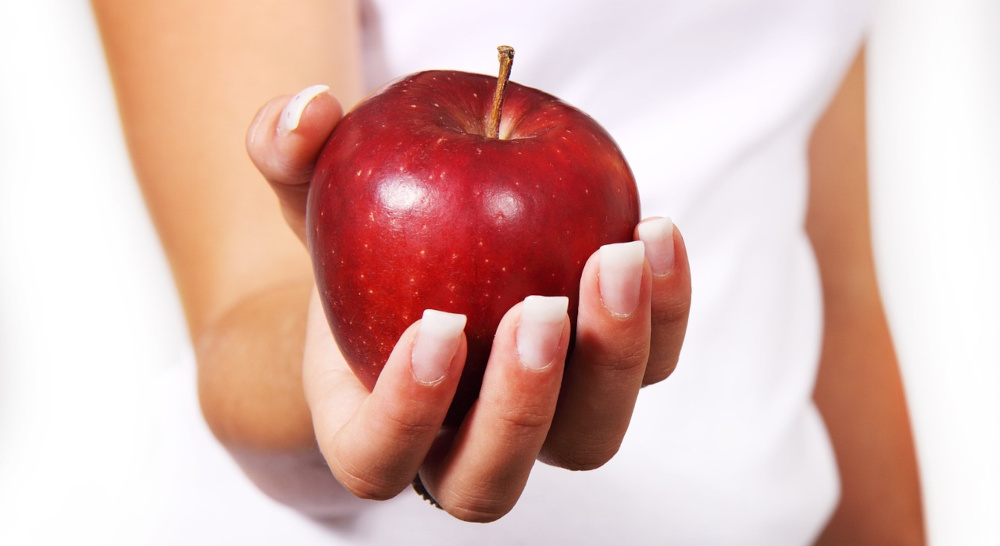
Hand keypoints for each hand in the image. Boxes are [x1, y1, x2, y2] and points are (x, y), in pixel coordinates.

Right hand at [247, 85, 691, 521]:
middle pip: (493, 479)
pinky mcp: (602, 376)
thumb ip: (290, 156)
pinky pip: (648, 369)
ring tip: (619, 255)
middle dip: (524, 402)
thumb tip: (303, 110)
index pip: (381, 458)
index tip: (438, 326)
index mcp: (372, 426)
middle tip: (542, 307)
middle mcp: (458, 446)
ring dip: (614, 358)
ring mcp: (540, 422)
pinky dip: (664, 312)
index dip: (408, 412)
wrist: (423, 254)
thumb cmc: (359, 241)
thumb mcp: (314, 192)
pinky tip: (654, 233)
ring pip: (588, 438)